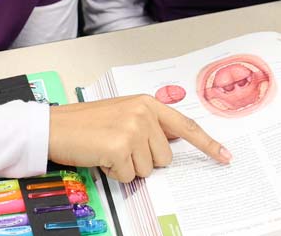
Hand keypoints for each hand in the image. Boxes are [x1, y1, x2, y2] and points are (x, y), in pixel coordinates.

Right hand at [48, 95, 231, 182]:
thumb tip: (168, 148)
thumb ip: (148, 125)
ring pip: (147, 170)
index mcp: (147, 104)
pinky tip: (100, 156)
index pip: (185, 126)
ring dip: (127, 167)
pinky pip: (129, 176)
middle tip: (118, 147)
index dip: (208, 144)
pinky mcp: (120, 147)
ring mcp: (133, 130)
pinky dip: (114, 173)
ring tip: (107, 150)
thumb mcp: (123, 114)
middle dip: (143, 160)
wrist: (54, 126)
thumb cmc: (85, 123)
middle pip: (165, 158)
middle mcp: (144, 114)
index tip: (225, 157)